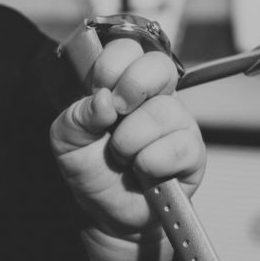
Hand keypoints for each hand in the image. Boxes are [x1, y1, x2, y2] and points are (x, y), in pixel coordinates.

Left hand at [49, 37, 206, 239]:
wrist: (105, 211)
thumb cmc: (90, 169)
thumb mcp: (66, 141)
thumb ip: (76, 116)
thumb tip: (103, 100)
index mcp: (122, 85)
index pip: (129, 49)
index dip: (113, 64)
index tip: (100, 87)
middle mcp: (153, 98)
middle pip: (159, 67)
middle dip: (131, 88)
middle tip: (116, 115)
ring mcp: (176, 123)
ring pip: (163, 112)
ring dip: (132, 140)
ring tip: (123, 157)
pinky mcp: (193, 152)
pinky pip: (179, 147)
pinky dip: (152, 163)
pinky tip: (144, 171)